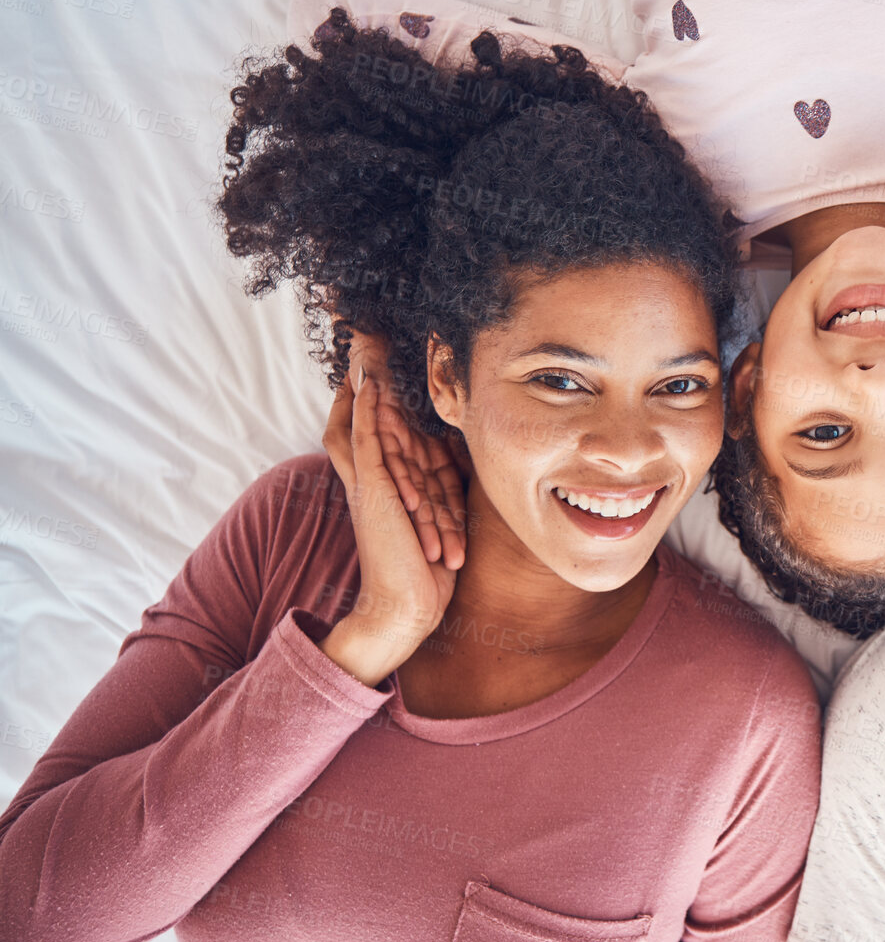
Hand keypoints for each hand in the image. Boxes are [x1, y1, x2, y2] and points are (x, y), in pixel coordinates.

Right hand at [319, 354, 458, 685]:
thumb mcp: (444, 514)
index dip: (377, 391)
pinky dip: (365, 407)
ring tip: (361, 340)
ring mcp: (369, 481)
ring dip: (361, 379)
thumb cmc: (429, 568)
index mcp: (388, 481)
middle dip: (361, 374)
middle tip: (360, 333)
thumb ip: (446, 484)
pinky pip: (364, 438)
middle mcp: (372, 477)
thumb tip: (468, 459)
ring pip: (360, 418)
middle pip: (359, 412)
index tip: (381, 356)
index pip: (378, 425)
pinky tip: (367, 379)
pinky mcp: (372, 490)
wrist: (409, 608)